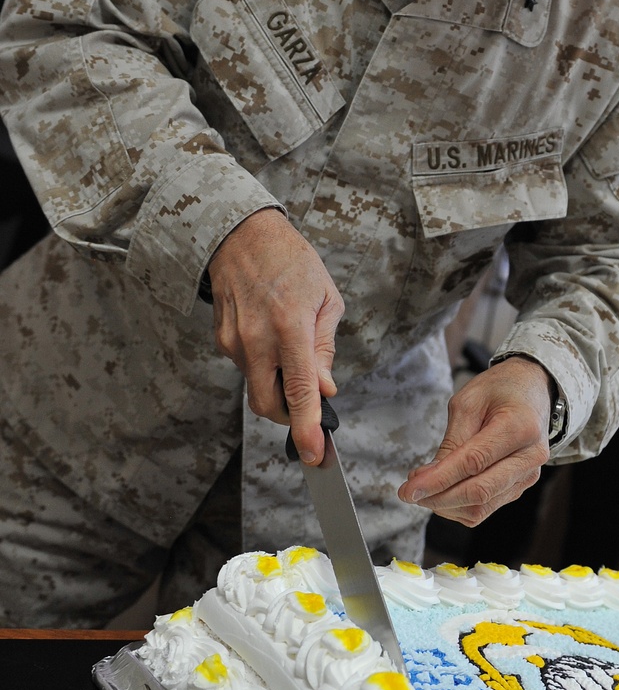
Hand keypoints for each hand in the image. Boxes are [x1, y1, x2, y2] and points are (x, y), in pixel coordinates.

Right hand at [207, 208, 343, 464]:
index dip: (307, 426)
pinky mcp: (221, 340)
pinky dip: (263, 365)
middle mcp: (257, 339)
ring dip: (277, 384)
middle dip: (289, 416)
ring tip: (290, 348)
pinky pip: (246, 368)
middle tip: (308, 408)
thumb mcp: (326, 298)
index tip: (312, 453)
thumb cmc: (291, 262)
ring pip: (256, 387)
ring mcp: (234, 342)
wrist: (241, 236)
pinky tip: (271, 336)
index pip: (299, 390)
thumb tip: (325, 389)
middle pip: (269, 404)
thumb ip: (324, 348)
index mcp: (289, 326)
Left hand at [398, 357, 551, 525]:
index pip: (474, 463)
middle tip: (409, 492)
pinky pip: (486, 508)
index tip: (408, 490)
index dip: (438, 480)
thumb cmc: (500, 390)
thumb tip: (427, 479)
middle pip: (479, 492)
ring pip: (481, 507)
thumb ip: (451, 442)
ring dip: (446, 505)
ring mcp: (528, 475)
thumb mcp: (469, 402)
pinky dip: (459, 506)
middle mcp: (530, 456)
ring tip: (425, 488)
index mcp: (520, 427)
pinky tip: (444, 491)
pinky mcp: (520, 486)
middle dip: (438, 498)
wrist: (533, 389)